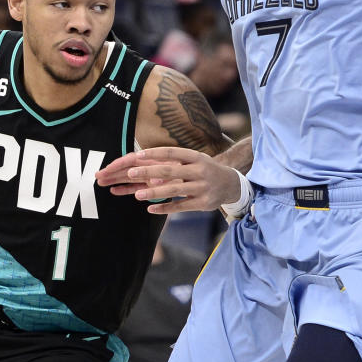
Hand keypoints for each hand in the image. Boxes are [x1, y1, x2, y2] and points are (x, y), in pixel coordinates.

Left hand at [95, 147, 240, 213]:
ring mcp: (202, 187)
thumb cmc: (205, 169)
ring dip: (154, 192)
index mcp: (196, 157)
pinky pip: (180, 207)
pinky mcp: (203, 203)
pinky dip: (165, 208)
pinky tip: (150, 209)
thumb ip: (176, 162)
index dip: (154, 153)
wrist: (231, 184)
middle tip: (130, 173)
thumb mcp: (195, 160)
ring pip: (174, 190)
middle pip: (170, 171)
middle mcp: (200, 171)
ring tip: (137, 194)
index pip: (172, 152)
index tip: (138, 155)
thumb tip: (149, 164)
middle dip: (148, 172)